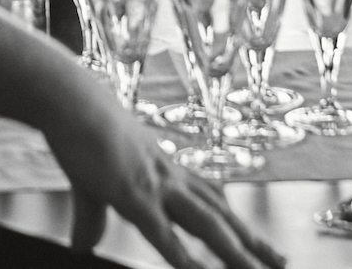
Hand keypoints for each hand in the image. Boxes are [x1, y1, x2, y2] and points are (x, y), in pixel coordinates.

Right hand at [51, 101, 274, 268]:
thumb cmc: (81, 130)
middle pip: (220, 215)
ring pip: (205, 224)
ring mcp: (155, 185)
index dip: (236, 224)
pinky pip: (162, 231)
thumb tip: (82, 248)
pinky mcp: (133, 192)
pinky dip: (180, 255)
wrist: (70, 99)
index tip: (261, 244)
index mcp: (165, 171)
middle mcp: (169, 177)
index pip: (211, 201)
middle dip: (250, 241)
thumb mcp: (89, 182)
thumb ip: (91, 220)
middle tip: (282, 263)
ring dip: (232, 251)